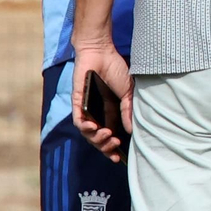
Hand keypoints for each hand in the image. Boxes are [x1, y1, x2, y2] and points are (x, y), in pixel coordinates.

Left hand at [71, 44, 134, 163]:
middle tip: (115, 144)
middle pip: (97, 139)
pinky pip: (78, 121)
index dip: (112, 149)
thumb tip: (132, 130)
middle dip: (105, 146)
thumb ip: (128, 110)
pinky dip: (85, 127)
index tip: (119, 158)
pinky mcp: (78, 103)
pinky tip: (94, 127)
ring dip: (97, 139)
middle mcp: (97, 114)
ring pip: (88, 134)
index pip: (109, 136)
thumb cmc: (115, 69)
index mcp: (110, 113)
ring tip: (107, 135)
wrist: (101, 52)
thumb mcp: (128, 92)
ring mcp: (87, 109)